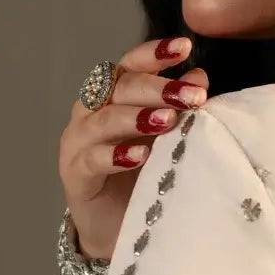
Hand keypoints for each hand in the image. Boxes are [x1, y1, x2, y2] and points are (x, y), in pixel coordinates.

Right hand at [59, 36, 209, 259]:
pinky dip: (116, 156)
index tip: (184, 47)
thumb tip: (199, 77)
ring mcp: (78, 143)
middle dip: (156, 88)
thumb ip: (177, 108)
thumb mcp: (165, 139)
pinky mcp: (75, 175)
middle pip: (118, 88)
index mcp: (112, 96)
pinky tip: (140, 156)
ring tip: (168, 120)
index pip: (129, 65)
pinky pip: (92, 160)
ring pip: (103, 120)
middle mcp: (90, 112)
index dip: (153, 54)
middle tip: (192, 95)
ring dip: (136, 117)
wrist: (116, 227)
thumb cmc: (141, 175)